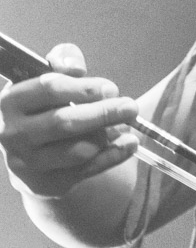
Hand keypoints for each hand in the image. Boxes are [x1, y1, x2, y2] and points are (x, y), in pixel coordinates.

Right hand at [0, 43, 138, 199]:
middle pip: (64, 122)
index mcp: (11, 102)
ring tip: (123, 126)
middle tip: (130, 107)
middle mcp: (13, 134)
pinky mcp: (46, 184)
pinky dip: (113, 156)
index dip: (84, 88)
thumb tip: (75, 65)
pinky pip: (88, 170)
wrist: (28, 154)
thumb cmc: (42, 109)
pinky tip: (129, 144)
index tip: (111, 88)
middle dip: (103, 113)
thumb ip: (61, 63)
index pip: (49, 90)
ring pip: (78, 150)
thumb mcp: (45, 81)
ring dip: (106, 136)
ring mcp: (28, 163)